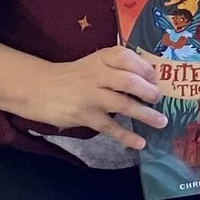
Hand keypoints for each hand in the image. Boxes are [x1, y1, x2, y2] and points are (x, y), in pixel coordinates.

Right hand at [28, 45, 165, 150]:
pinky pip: (109, 127)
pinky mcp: (83, 116)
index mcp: (101, 59)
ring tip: (161, 121)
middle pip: (127, 81)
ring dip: (145, 114)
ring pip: (122, 104)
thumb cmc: (74, 77)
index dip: (143, 67)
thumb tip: (153, 80)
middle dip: (148, 91)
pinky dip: (126, 136)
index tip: (154, 76)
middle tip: (158, 98)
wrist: (38, 88)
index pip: (124, 56)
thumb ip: (118, 68)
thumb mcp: (94, 64)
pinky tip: (140, 143)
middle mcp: (95, 75)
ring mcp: (89, 96)